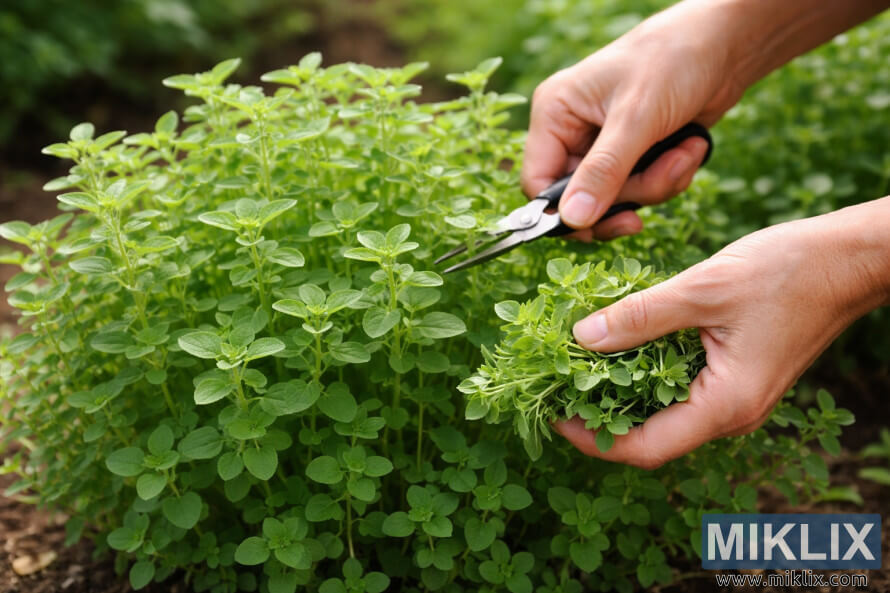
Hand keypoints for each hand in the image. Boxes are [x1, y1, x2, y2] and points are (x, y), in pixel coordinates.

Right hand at [521, 1, 751, 240]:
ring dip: (657, 184)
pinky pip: (642, 190)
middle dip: (628, 195)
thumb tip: (573, 220)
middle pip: (582, 198)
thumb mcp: (636, 118)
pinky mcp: (633, 155)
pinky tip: (690, 148)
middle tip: (662, 178)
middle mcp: (573, 132)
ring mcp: (604, 145)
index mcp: (555, 114)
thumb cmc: (673, 60)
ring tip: (686, 152)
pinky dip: (670, 177)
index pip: (537, 182)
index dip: (561, 211)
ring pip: (617, 199)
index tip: (595, 226)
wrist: (725, 43)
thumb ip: (604, 172)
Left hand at [555, 199, 889, 468]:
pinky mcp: (734, 376)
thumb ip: (640, 317)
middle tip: (555, 385)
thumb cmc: (790, 272)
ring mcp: (734, 397)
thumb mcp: (703, 289)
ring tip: (575, 365)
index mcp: (726, 405)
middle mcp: (731, 413)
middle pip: (650, 435)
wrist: (848, 259)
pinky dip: (644, 373)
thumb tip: (582, 337)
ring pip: (664, 412)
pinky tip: (617, 346)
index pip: (645, 448)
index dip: (593, 439)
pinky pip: (680, 388)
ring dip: (619, 392)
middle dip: (599, 415)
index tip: (553, 415)